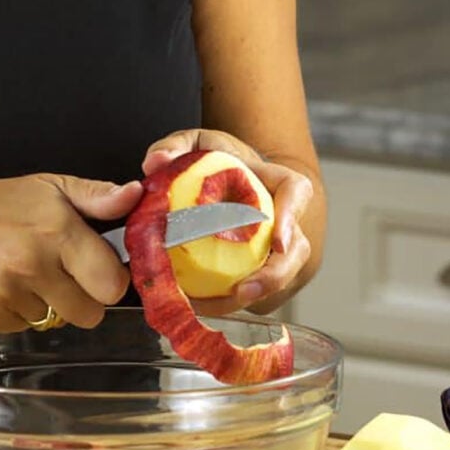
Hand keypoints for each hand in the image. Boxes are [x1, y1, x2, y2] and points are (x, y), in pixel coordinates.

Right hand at [0, 173, 142, 331]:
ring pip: (55, 322)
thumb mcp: (50, 188)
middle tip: (62, 273)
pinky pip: (24, 328)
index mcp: (58, 231)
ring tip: (24, 273)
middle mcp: (33, 265)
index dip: (110, 280)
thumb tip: (135, 195)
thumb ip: (97, 197)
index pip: (112, 285)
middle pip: (89, 314)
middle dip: (82, 298)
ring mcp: (8, 294)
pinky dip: (18, 313)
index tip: (98, 270)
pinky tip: (3, 286)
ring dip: (47, 303)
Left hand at [142, 129, 313, 314]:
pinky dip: (229, 301)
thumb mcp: (193, 143)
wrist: (221, 176)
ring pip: (279, 276)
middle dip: (276, 274)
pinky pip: (253, 289)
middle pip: (296, 248)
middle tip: (244, 290)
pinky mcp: (259, 267)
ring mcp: (275, 246)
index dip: (292, 215)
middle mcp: (282, 217)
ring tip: (214, 306)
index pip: (295, 190)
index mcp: (273, 180)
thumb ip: (174, 146)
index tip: (277, 242)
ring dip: (251, 296)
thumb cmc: (212, 158)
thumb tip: (153, 163)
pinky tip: (199, 306)